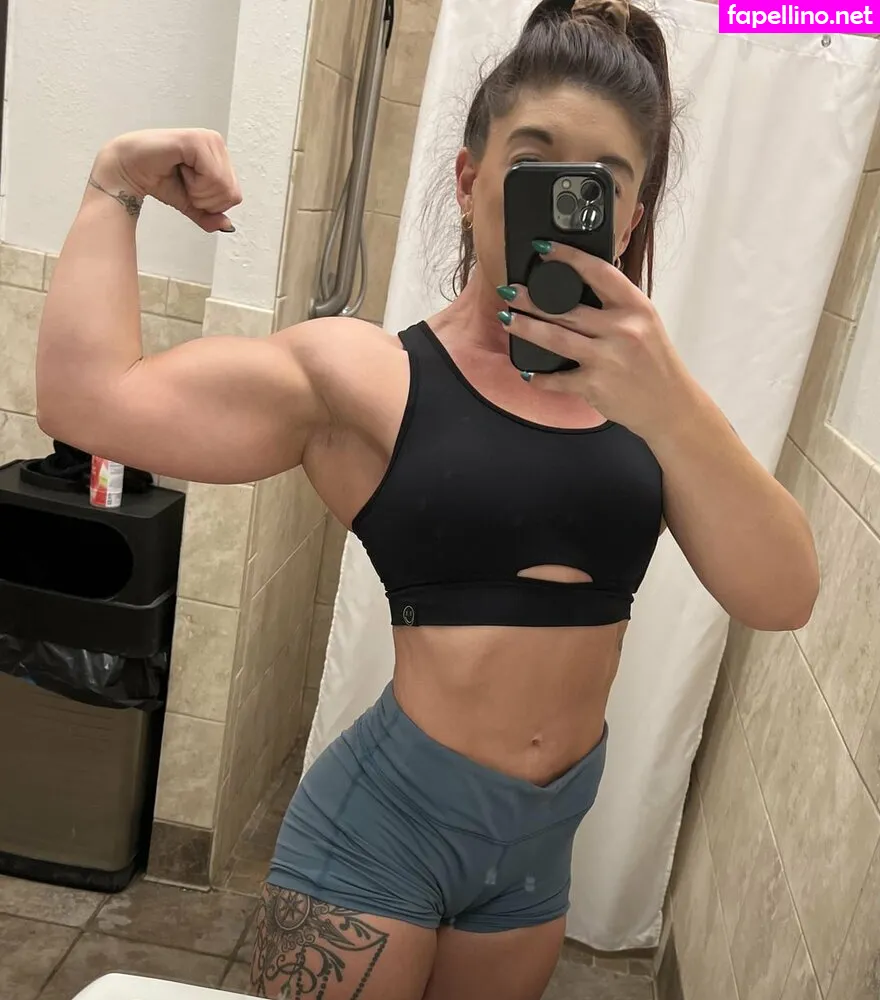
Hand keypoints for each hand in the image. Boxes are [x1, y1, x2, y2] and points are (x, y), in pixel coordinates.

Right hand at [92, 128, 241, 233]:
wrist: (129, 170)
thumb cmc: (158, 180)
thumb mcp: (190, 204)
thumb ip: (209, 215)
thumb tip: (227, 226)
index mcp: (219, 156)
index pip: (234, 195)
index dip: (211, 204)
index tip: (188, 189)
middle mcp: (217, 143)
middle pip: (231, 193)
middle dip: (204, 199)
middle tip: (183, 182)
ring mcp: (207, 139)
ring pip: (223, 186)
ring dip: (197, 191)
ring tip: (180, 174)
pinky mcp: (196, 141)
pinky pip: (212, 177)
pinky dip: (194, 184)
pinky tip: (178, 168)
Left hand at [498, 242, 694, 438]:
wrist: (669, 406)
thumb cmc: (654, 363)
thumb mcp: (645, 324)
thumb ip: (617, 305)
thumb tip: (582, 283)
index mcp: (635, 307)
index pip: (598, 272)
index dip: (567, 257)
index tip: (544, 249)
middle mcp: (622, 329)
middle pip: (566, 308)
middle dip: (531, 299)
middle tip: (509, 291)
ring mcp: (606, 357)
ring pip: (554, 338)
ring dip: (525, 328)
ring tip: (507, 319)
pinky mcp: (594, 385)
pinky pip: (557, 379)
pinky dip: (540, 377)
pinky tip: (528, 372)